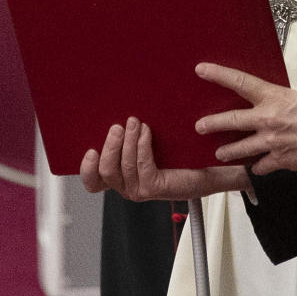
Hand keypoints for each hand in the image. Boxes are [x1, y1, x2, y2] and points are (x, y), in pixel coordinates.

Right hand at [79, 117, 247, 200]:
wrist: (209, 164)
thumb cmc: (178, 151)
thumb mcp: (147, 139)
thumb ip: (129, 131)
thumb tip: (117, 105)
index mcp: (120, 176)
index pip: (93, 181)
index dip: (87, 169)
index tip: (90, 149)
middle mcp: (127, 186)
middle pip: (104, 172)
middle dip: (109, 146)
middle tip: (118, 126)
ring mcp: (140, 189)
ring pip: (122, 168)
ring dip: (127, 142)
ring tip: (135, 122)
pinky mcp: (156, 188)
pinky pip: (142, 166)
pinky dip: (142, 146)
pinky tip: (147, 132)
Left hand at [195, 64, 296, 174]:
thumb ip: (284, 100)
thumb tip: (276, 102)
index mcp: (275, 98)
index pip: (240, 82)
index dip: (218, 75)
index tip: (202, 70)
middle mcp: (268, 119)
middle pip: (231, 120)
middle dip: (212, 123)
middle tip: (200, 126)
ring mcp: (272, 141)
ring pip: (240, 148)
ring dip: (228, 151)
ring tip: (220, 153)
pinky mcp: (279, 160)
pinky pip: (260, 166)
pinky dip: (257, 167)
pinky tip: (256, 167)